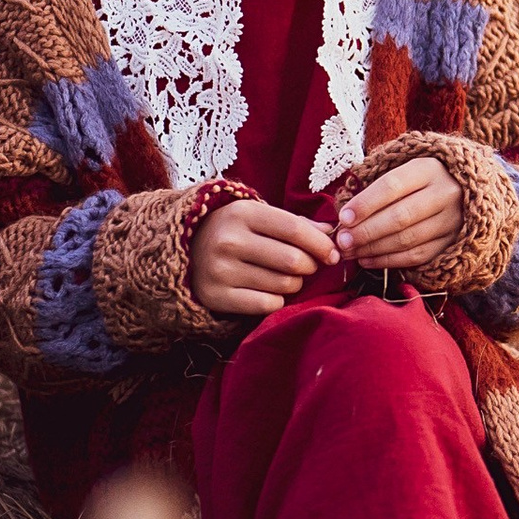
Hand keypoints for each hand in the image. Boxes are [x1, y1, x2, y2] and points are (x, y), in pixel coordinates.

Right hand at [190, 197, 336, 317]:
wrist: (186, 250)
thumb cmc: (234, 230)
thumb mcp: (259, 217)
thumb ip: (296, 224)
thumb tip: (330, 233)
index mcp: (242, 213)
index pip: (294, 229)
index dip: (321, 243)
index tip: (333, 253)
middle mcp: (228, 241)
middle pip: (293, 260)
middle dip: (310, 266)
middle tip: (308, 266)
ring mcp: (220, 270)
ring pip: (283, 285)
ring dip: (294, 284)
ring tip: (286, 277)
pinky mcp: (216, 297)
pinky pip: (267, 305)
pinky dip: (277, 300)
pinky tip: (269, 291)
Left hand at [336, 152, 464, 278]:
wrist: (468, 187)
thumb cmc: (422, 177)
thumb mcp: (404, 166)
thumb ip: (377, 184)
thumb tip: (346, 211)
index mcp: (429, 168)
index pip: (392, 186)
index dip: (366, 203)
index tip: (344, 218)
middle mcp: (445, 193)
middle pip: (400, 216)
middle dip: (366, 231)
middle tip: (342, 241)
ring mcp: (452, 220)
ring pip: (408, 239)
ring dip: (373, 249)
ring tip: (350, 252)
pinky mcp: (453, 242)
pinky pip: (417, 256)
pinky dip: (389, 261)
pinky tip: (368, 260)